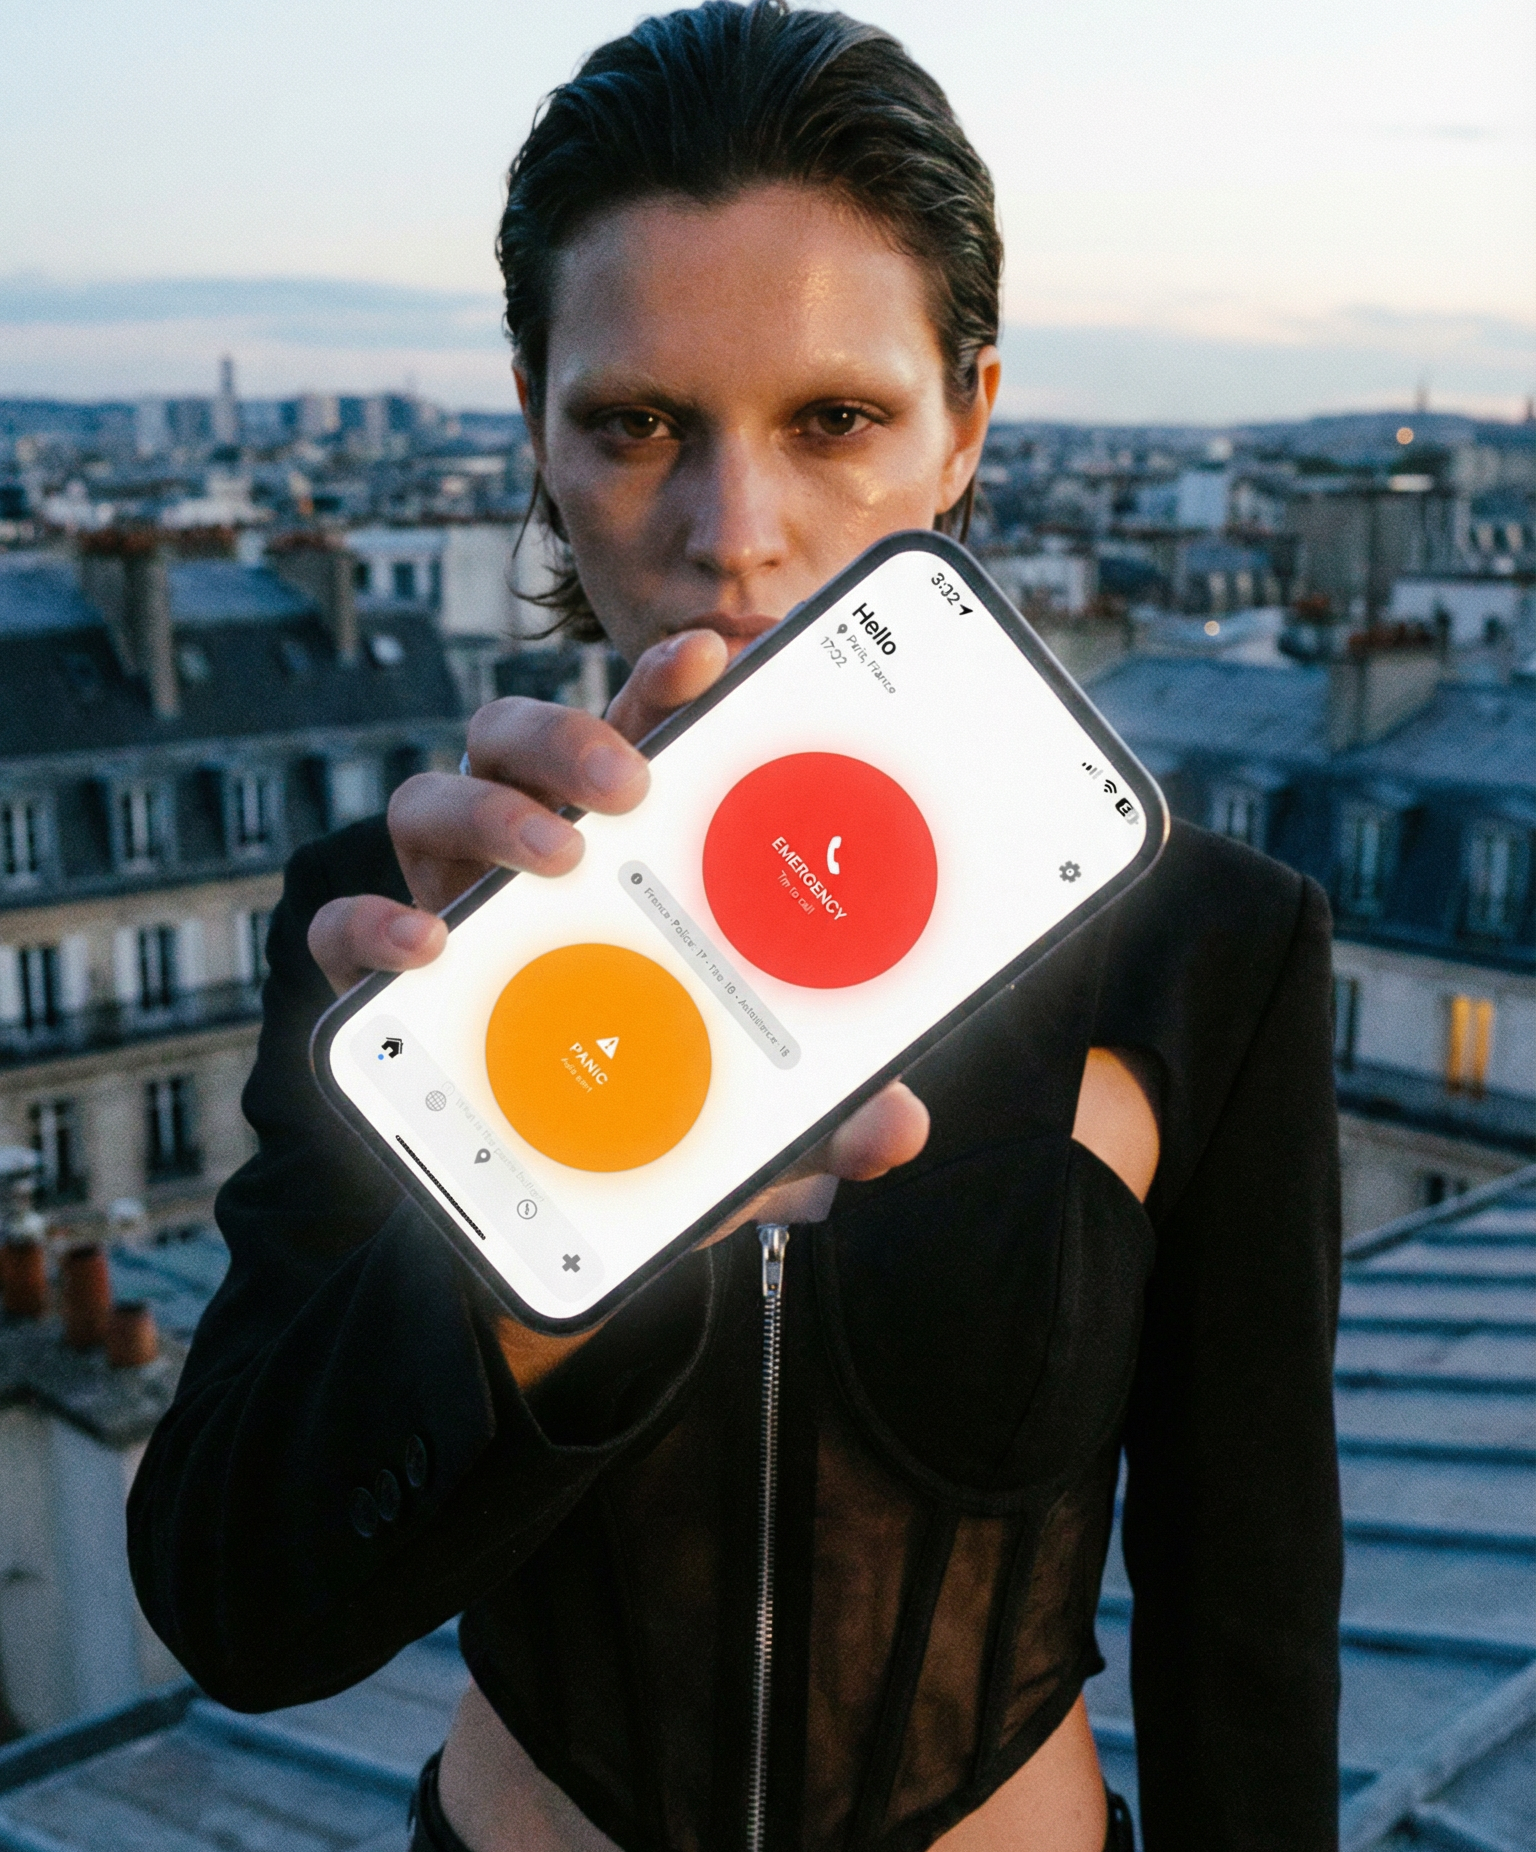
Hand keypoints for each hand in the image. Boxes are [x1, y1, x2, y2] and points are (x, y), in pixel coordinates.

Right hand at [306, 626, 928, 1257]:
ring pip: (431, 798)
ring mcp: (448, 903)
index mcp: (618, 846)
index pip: (637, 733)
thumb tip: (894, 1129)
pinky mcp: (380, 976)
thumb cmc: (661, 1109)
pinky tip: (427, 946)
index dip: (664, 681)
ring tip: (559, 856)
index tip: (712, 654)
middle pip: (520, 737)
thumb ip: (826, 1113)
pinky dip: (374, 923)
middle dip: (573, 730)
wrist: (557, 1197)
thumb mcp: (758, 1110)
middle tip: (634, 781)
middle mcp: (524, 852)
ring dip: (491, 809)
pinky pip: (345, 928)